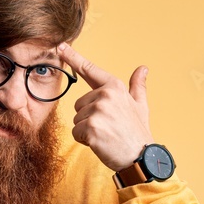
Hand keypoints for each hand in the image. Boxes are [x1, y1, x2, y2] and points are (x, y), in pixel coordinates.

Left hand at [58, 42, 155, 171]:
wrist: (142, 157)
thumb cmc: (138, 132)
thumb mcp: (140, 106)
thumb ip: (137, 87)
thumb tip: (143, 69)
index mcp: (115, 87)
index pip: (90, 70)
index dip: (73, 57)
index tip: (60, 46)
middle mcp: (105, 95)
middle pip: (79, 105)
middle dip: (89, 118)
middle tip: (108, 127)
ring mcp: (98, 110)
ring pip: (77, 120)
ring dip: (87, 131)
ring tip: (106, 135)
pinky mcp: (91, 127)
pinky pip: (76, 133)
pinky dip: (85, 141)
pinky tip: (101, 143)